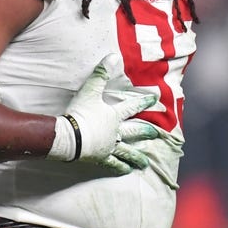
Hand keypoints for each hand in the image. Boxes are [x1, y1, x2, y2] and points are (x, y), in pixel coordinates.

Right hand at [47, 54, 158, 173]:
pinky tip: (127, 171)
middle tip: (157, 134)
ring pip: (127, 152)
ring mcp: (109, 147)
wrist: (70, 136)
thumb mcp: (89, 90)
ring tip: (146, 163)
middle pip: (134, 132)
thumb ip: (101, 73)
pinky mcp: (101, 158)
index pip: (132, 107)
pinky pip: (113, 164)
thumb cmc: (80, 113)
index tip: (156, 99)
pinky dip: (121, 168)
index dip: (144, 101)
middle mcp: (116, 132)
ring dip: (137, 156)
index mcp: (114, 116)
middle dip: (146, 132)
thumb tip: (114, 56)